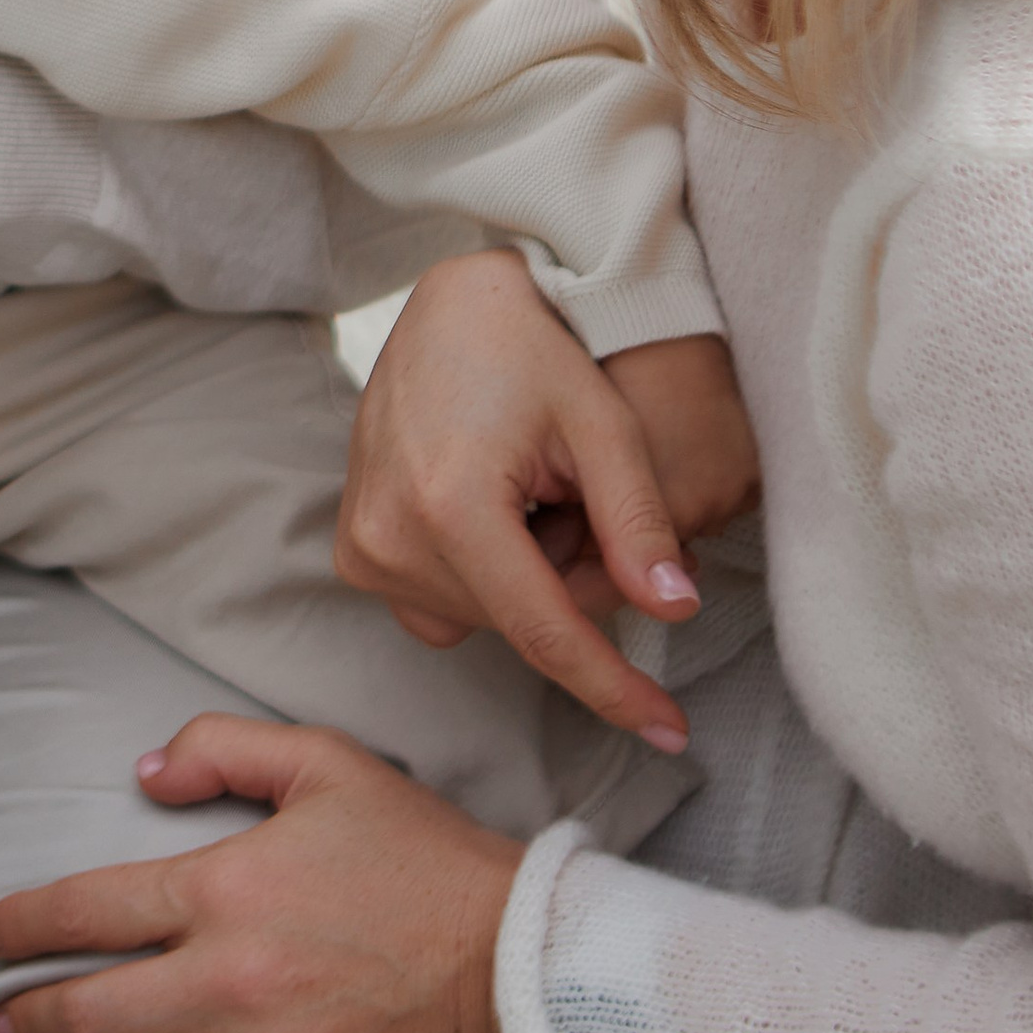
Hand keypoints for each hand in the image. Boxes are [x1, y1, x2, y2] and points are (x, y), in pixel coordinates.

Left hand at [0, 715, 521, 1032]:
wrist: (510, 958)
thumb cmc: (417, 853)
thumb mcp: (323, 762)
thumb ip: (223, 748)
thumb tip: (143, 772)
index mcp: (221, 891)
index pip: (86, 910)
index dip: (19, 924)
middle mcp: (223, 984)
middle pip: (90, 1012)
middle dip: (26, 1021)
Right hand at [335, 249, 758, 746]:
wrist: (452, 302)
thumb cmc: (532, 346)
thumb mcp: (604, 424)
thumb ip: (638, 524)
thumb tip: (675, 610)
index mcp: (450, 506)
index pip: (547, 633)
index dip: (613, 687)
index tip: (670, 731)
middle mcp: (390, 536)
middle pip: (518, 627)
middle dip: (575, 592)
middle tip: (589, 505)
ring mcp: (364, 544)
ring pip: (484, 621)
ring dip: (529, 581)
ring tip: (539, 494)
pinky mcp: (356, 544)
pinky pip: (440, 603)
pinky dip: (486, 576)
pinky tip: (500, 510)